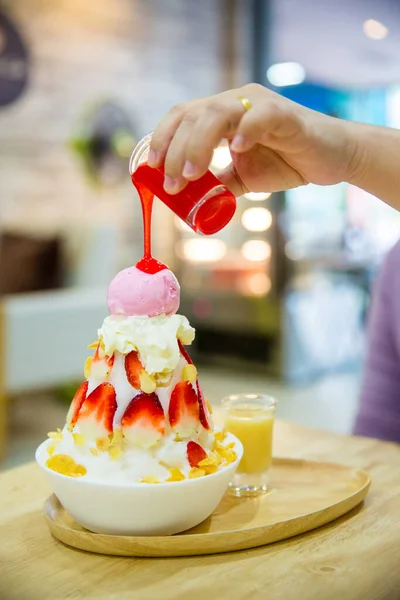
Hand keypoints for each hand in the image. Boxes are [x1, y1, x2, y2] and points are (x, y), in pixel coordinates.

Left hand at [148, 83, 357, 195]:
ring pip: (217, 112)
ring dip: (197, 144)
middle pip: (193, 114)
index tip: (152, 168)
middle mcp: (236, 103)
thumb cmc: (286, 162)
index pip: (183, 116)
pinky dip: (245, 130)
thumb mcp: (242, 178)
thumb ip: (218, 184)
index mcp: (222, 114)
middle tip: (171, 181)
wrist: (329, 160)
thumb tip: (189, 203)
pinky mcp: (284, 114)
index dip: (163, 139)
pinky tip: (235, 150)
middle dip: (175, 148)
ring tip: (191, 173)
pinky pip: (260, 116)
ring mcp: (259, 105)